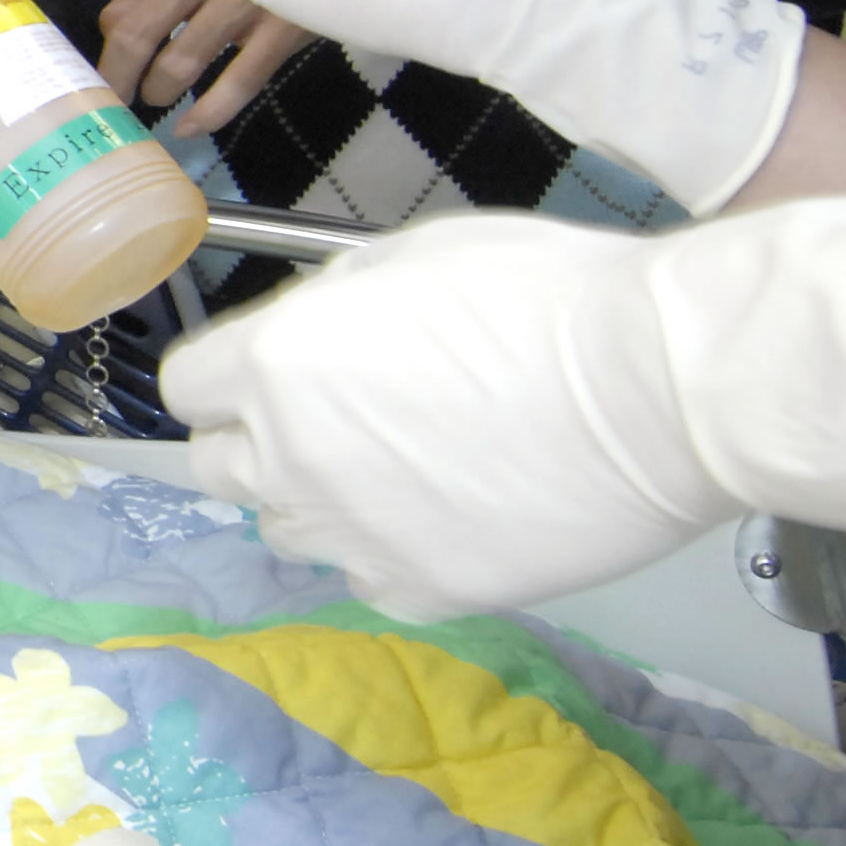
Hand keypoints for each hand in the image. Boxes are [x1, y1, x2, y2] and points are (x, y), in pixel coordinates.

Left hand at [20, 0, 308, 133]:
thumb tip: (107, 29)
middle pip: (133, 33)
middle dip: (112, 76)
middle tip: (100, 99)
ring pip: (177, 65)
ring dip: (156, 92)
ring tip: (150, 98)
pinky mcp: (280, 28)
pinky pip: (236, 85)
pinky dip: (208, 113)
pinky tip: (190, 127)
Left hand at [162, 184, 845, 619]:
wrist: (659, 390)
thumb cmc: (553, 302)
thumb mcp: (416, 255)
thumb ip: (335, 302)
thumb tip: (315, 325)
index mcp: (280, 361)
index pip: (187, 389)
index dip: (226, 379)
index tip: (263, 375)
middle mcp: (295, 456)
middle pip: (219, 469)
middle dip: (259, 443)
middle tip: (330, 423)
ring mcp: (355, 534)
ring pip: (286, 531)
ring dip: (318, 502)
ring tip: (397, 471)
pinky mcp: (422, 590)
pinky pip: (366, 579)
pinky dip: (388, 553)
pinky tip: (444, 516)